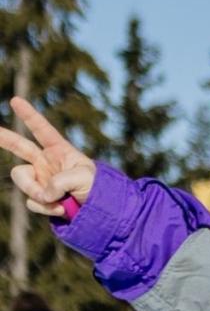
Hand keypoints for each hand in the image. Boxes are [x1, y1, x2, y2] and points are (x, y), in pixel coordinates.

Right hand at [0, 98, 96, 216]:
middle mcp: (47, 162)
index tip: (15, 100)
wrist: (100, 209)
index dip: (29, 115)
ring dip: (38, 192)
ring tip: (60, 199)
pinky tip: (62, 209)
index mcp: (60, 150)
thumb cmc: (97, 187)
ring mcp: (41, 179)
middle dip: (4, 137)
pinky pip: (32, 201)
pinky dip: (46, 207)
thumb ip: (60, 181)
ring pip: (22, 181)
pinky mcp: (39, 197)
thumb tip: (43, 193)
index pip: (42, 130)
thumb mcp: (83, 178)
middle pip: (20, 146)